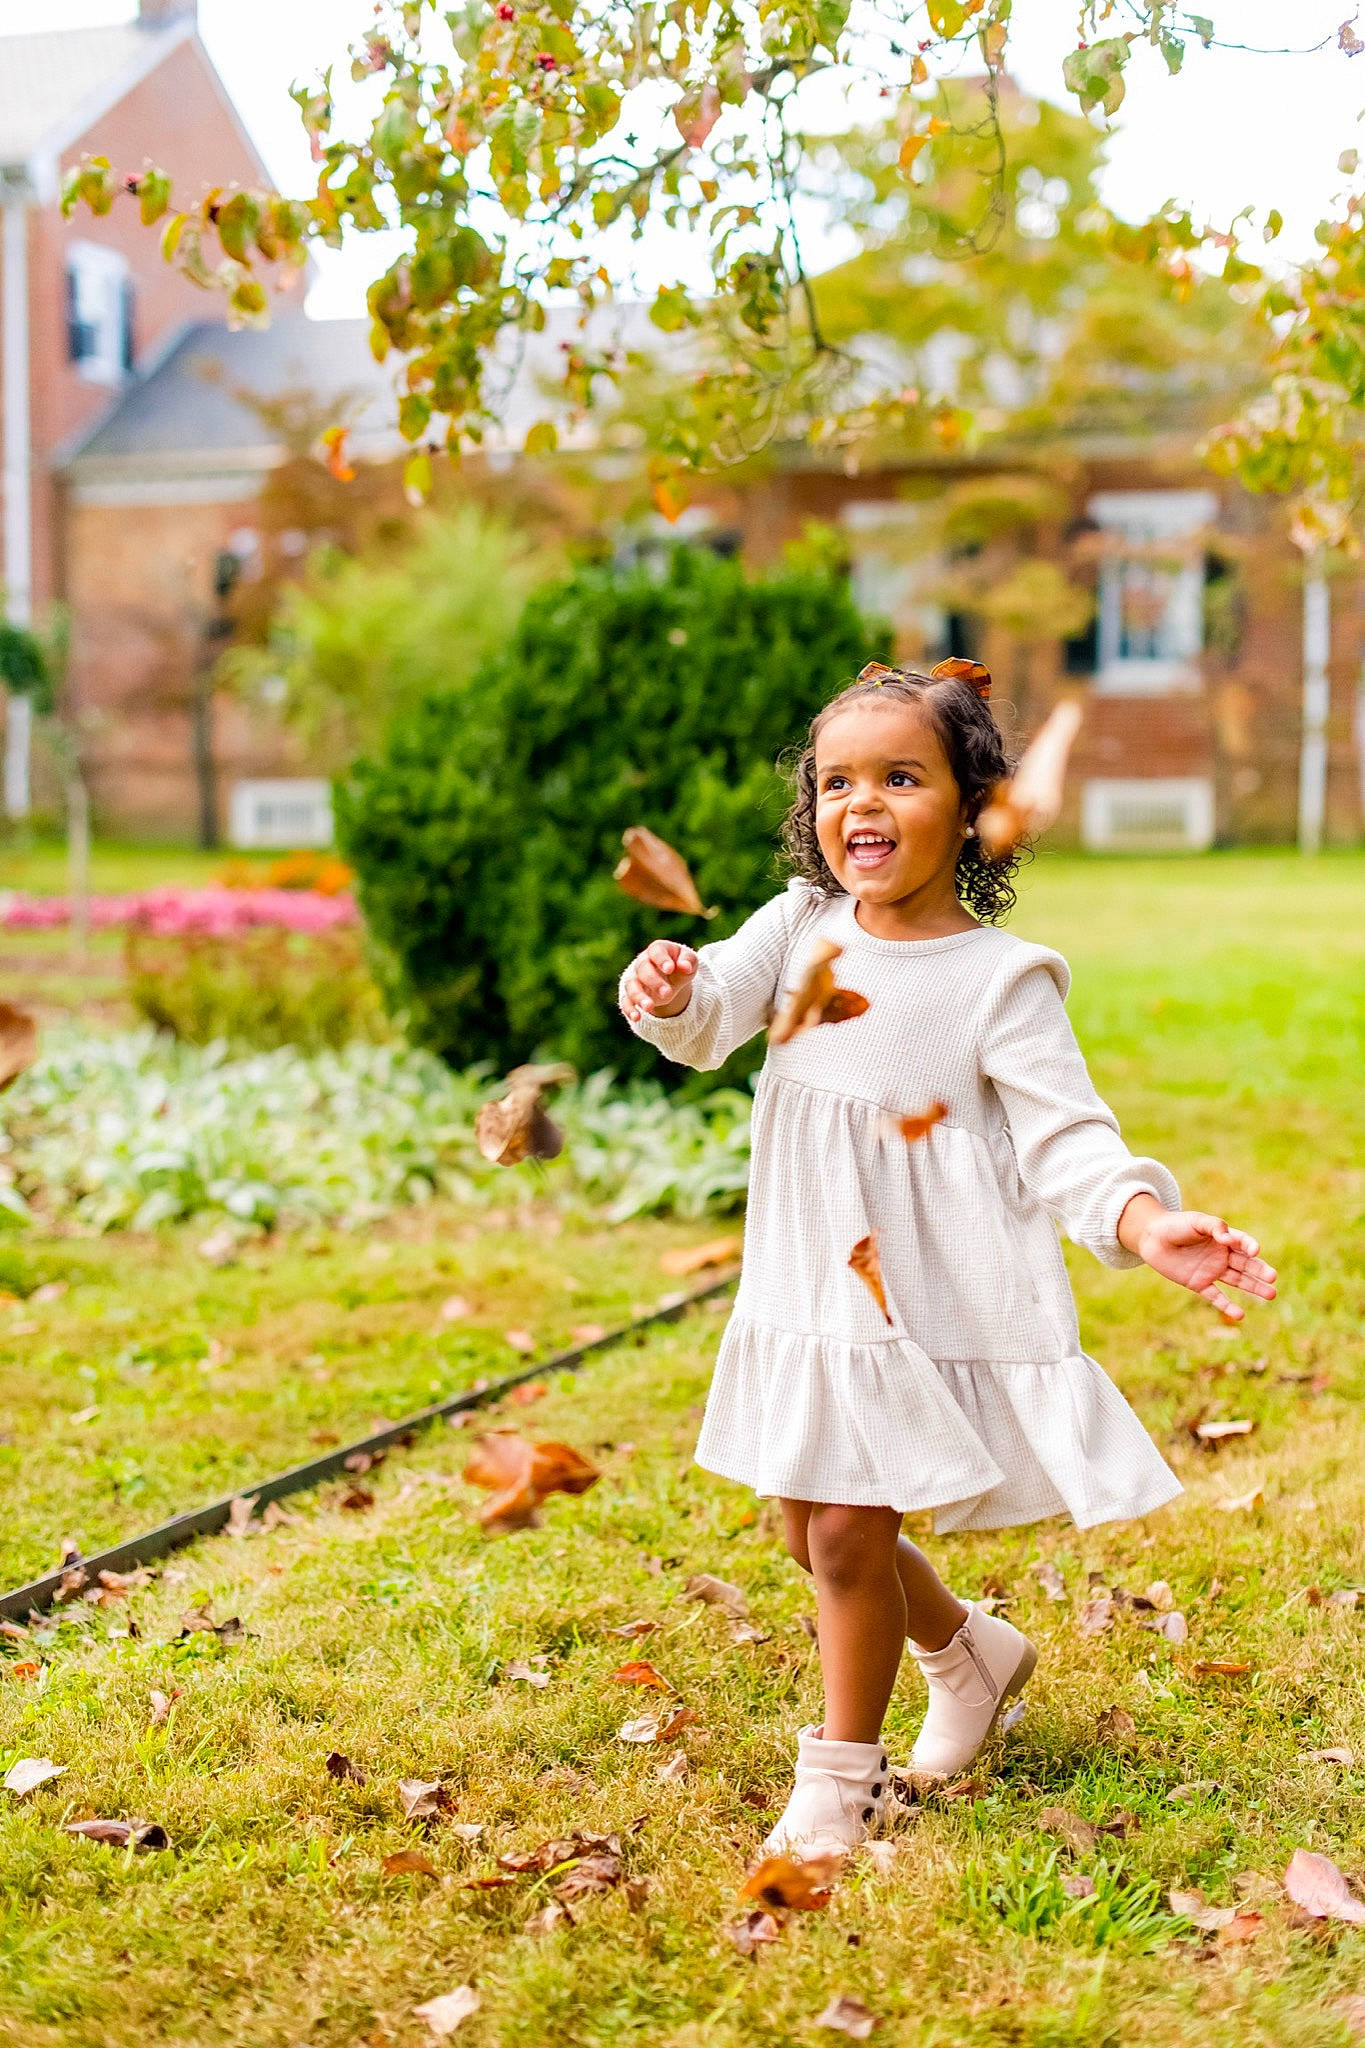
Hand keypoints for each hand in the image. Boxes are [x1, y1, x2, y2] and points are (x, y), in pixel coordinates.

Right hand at [620, 941, 698, 1022]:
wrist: (669, 977)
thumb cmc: (679, 965)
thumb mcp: (689, 961)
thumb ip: (689, 961)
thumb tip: (685, 966)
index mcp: (657, 950)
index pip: (656, 951)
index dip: (661, 959)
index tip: (670, 969)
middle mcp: (642, 962)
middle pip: (643, 969)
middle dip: (654, 982)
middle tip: (667, 993)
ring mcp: (635, 979)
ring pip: (631, 986)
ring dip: (639, 997)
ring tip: (649, 1008)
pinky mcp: (631, 995)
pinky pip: (626, 1001)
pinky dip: (630, 1009)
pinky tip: (637, 1017)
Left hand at [1120, 1198, 1277, 1319]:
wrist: (1151, 1238)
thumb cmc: (1175, 1225)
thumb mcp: (1196, 1221)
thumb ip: (1214, 1226)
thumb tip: (1228, 1238)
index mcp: (1223, 1238)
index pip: (1243, 1243)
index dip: (1250, 1246)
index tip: (1254, 1250)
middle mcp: (1221, 1256)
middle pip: (1246, 1264)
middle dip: (1260, 1271)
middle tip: (1272, 1277)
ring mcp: (1211, 1271)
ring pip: (1237, 1280)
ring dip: (1253, 1287)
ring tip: (1271, 1294)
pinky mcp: (1198, 1284)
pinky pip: (1216, 1296)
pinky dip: (1227, 1306)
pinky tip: (1240, 1314)